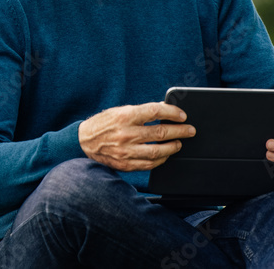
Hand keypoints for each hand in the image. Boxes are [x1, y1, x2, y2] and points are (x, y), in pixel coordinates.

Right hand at [78, 102, 195, 171]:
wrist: (84, 141)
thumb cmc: (104, 124)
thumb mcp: (120, 111)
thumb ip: (142, 111)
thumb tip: (165, 109)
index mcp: (124, 116)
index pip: (155, 111)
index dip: (172, 112)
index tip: (182, 115)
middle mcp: (126, 133)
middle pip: (161, 133)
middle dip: (180, 131)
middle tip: (190, 130)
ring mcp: (126, 151)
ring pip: (158, 151)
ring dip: (173, 147)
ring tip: (179, 143)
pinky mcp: (125, 164)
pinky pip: (149, 164)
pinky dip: (161, 159)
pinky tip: (166, 154)